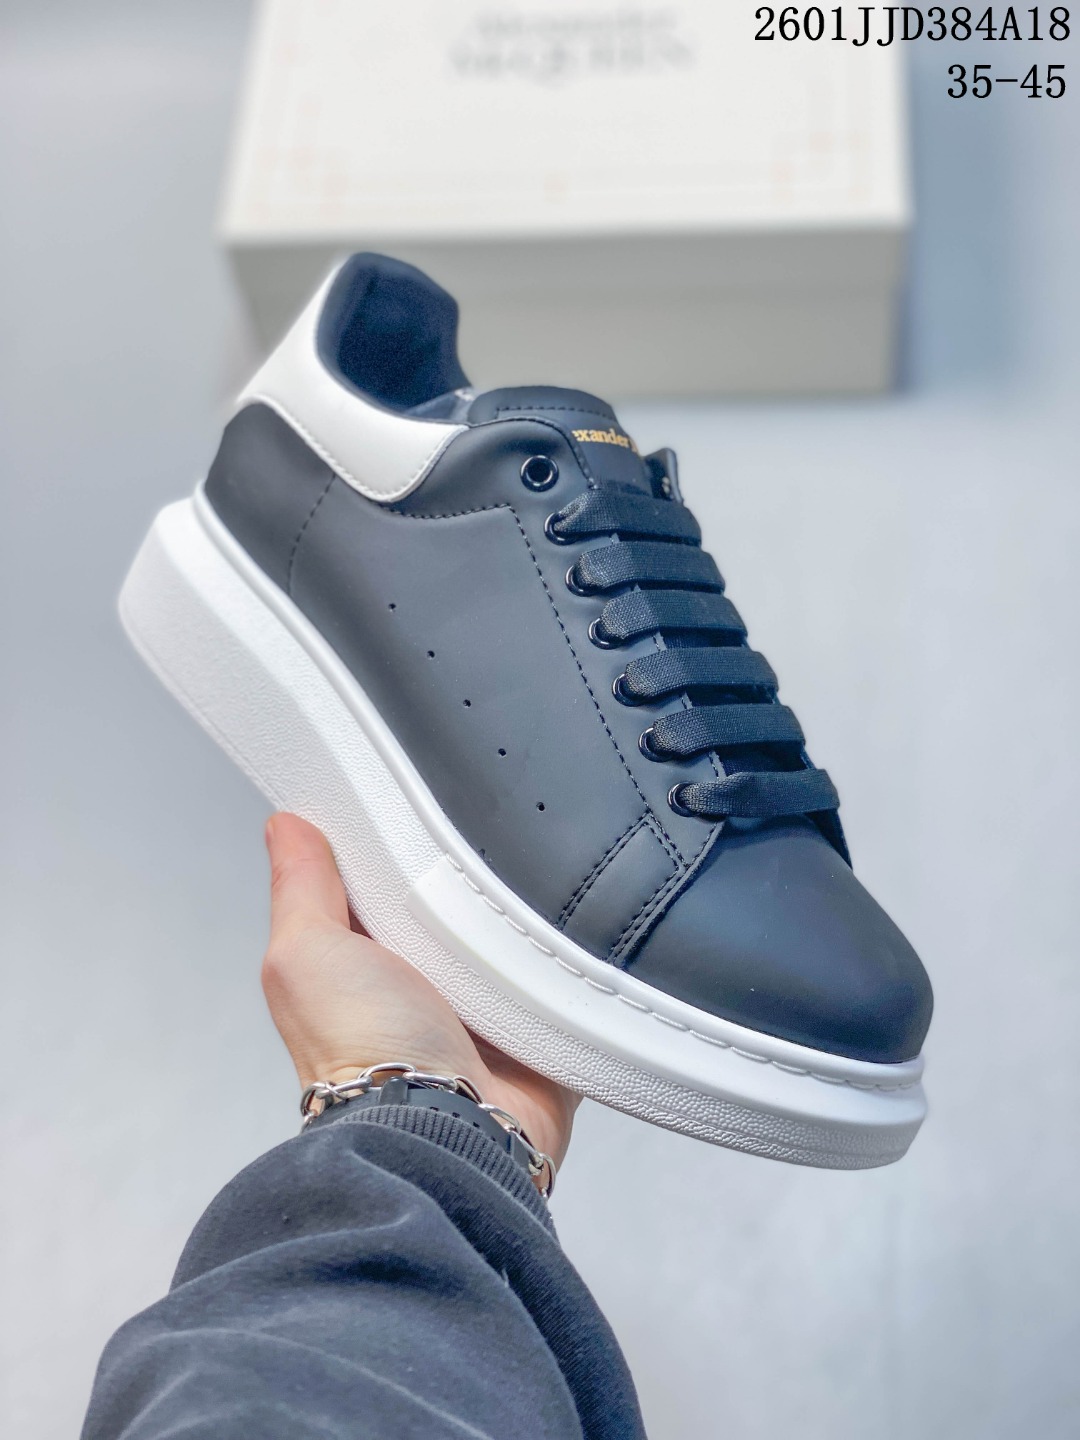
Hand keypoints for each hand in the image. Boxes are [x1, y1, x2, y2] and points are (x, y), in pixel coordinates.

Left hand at [261, 813, 579, 1165]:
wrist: (444, 1129)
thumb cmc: (362, 1049)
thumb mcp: (307, 954)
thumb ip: (300, 888)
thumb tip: (286, 825)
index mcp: (367, 962)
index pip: (385, 882)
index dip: (397, 842)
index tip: (420, 794)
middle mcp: (425, 985)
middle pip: (457, 904)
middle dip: (473, 873)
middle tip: (493, 828)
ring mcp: (487, 1011)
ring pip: (515, 937)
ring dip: (525, 914)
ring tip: (540, 871)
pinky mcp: (543, 1033)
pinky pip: (568, 978)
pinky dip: (572, 957)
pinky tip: (578, 923)